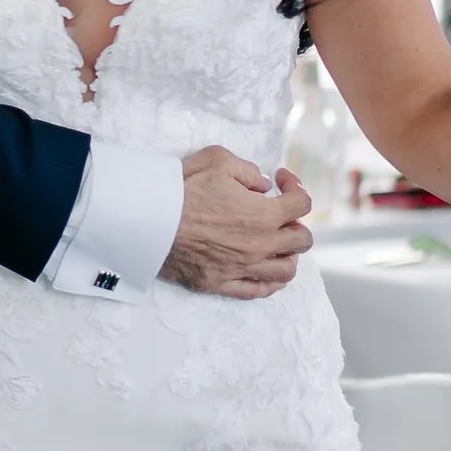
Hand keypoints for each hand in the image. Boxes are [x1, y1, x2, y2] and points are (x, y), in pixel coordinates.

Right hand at [160, 148, 312, 299]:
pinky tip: (264, 268)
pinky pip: (259, 290)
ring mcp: (242, 268)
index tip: (280, 181)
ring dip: (288, 254)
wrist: (147, 221)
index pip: (302, 204)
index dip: (295, 187)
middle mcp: (260, 245)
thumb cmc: (181, 189)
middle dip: (295, 223)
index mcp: (263, 214)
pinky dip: (269, 281)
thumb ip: (248, 171)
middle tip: (278, 214)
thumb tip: (263, 185)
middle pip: (301, 240)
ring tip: (276, 243)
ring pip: (286, 271)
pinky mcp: (222, 284)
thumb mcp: (217, 161)